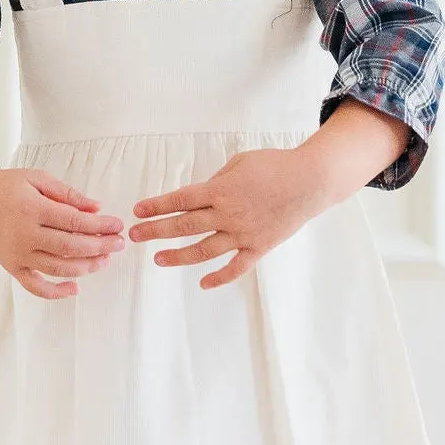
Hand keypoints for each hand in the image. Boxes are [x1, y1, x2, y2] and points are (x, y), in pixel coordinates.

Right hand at [0, 148, 125, 300]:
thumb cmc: (7, 187)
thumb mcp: (37, 179)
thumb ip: (67, 194)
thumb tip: (96, 208)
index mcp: (32, 208)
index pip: (73, 221)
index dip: (99, 225)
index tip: (117, 225)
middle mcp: (24, 234)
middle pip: (69, 247)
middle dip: (99, 247)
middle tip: (119, 244)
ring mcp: (17, 254)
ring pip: (57, 268)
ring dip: (85, 267)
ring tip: (104, 260)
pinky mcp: (12, 267)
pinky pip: (35, 286)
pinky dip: (55, 292)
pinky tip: (75, 288)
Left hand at [127, 146, 331, 291]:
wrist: (310, 181)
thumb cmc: (275, 165)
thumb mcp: (240, 162)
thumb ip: (218, 179)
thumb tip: (202, 194)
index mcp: (221, 190)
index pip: (180, 200)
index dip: (156, 206)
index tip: (137, 211)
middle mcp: (227, 214)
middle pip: (184, 225)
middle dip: (156, 230)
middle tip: (134, 235)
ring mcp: (242, 234)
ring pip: (203, 250)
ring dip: (178, 256)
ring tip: (158, 259)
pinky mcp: (258, 247)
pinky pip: (236, 267)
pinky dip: (219, 277)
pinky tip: (203, 283)